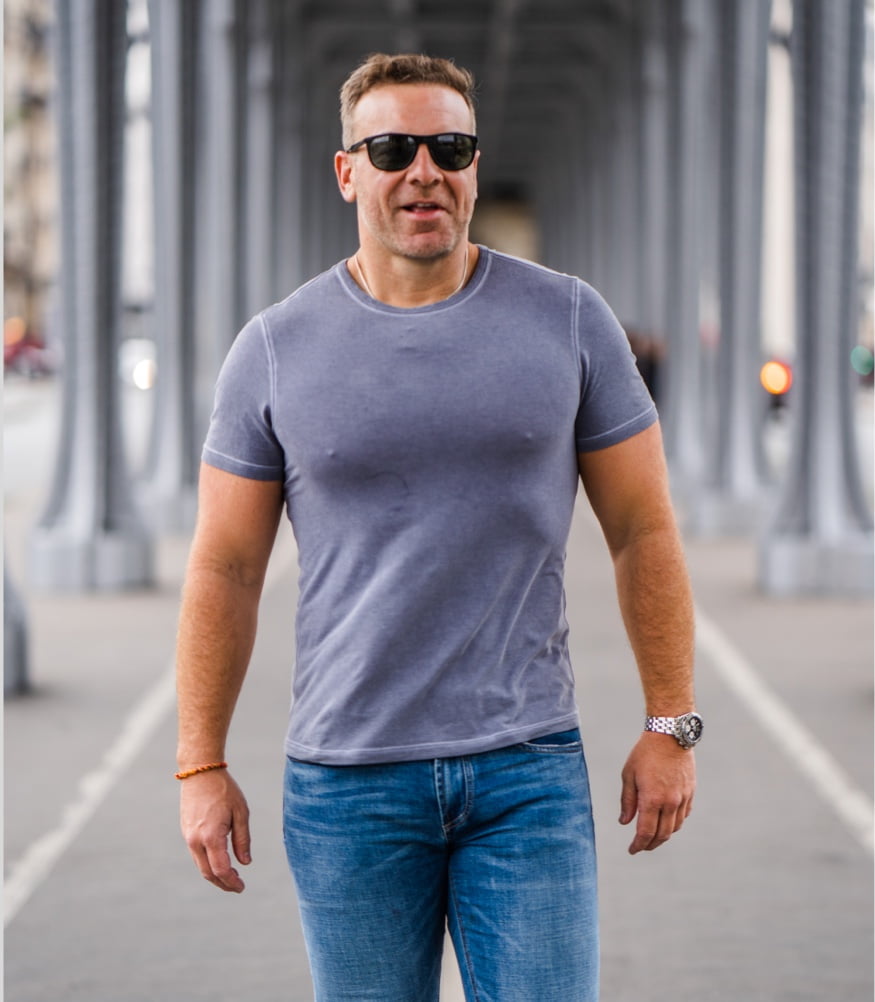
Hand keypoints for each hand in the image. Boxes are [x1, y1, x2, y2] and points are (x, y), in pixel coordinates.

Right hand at [180, 768, 250, 891]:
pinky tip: (219, 861)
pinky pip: (196, 854)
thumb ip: (243, 839)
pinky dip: (207, 863)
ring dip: (215, 875)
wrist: (200, 772)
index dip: (231, 882)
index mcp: (211, 836)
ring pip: (200, 865)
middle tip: (238, 887)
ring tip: (231, 876)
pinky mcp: (185, 832)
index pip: (221, 869)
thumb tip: (245, 862)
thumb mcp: (241, 812)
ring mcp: (188, 837)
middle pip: (208, 873)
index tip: (242, 887)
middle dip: (223, 883)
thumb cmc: (224, 790)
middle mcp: (196, 840)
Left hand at [619, 732, 695, 853]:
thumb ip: (627, 801)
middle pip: (662, 834)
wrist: (670, 735)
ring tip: (652, 836)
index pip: (646, 832)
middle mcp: (670, 802)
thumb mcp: (628, 775)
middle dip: (650, 844)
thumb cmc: (645, 753)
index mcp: (652, 799)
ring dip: (663, 836)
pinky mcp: (690, 792)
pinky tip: (667, 821)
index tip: (632, 850)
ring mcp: (683, 798)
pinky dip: (675, 823)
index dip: (638, 845)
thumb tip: (625, 822)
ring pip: (675, 827)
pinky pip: (684, 815)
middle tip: (641, 846)